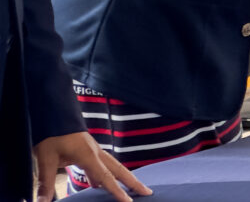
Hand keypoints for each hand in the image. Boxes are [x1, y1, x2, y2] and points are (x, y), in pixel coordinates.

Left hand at [34, 131, 151, 201]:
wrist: (54, 113)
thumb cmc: (51, 134)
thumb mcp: (45, 159)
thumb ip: (46, 182)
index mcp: (88, 155)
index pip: (106, 177)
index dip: (117, 191)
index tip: (130, 201)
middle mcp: (96, 152)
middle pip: (119, 170)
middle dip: (133, 182)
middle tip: (147, 192)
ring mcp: (94, 149)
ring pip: (113, 165)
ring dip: (123, 177)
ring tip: (131, 188)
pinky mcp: (88, 148)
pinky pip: (103, 163)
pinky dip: (107, 174)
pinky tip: (98, 183)